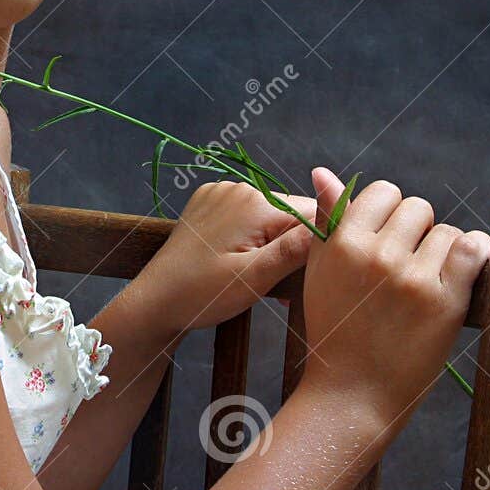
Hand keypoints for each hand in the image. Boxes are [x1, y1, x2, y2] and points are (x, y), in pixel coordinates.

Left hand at [139, 178, 318, 334]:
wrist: (155, 300)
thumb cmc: (202, 294)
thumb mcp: (253, 279)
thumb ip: (294, 251)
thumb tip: (334, 226)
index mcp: (255, 203)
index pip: (312, 213)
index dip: (318, 244)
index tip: (310, 275)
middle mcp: (240, 188)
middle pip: (292, 212)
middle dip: (295, 245)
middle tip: (282, 283)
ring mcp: (222, 193)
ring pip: (271, 214)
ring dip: (275, 242)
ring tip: (260, 275)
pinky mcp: (210, 203)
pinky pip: (248, 214)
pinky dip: (254, 235)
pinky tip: (241, 261)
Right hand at [299, 168, 489, 428]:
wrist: (352, 394)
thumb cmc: (335, 331)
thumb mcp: (319, 271)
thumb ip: (327, 219)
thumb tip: (323, 171)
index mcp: (341, 243)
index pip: (382, 192)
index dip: (389, 213)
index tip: (388, 239)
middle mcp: (376, 255)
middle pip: (417, 207)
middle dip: (416, 230)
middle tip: (407, 264)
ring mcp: (411, 278)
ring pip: (445, 230)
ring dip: (442, 250)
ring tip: (427, 279)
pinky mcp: (443, 301)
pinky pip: (472, 249)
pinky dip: (475, 253)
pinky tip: (466, 264)